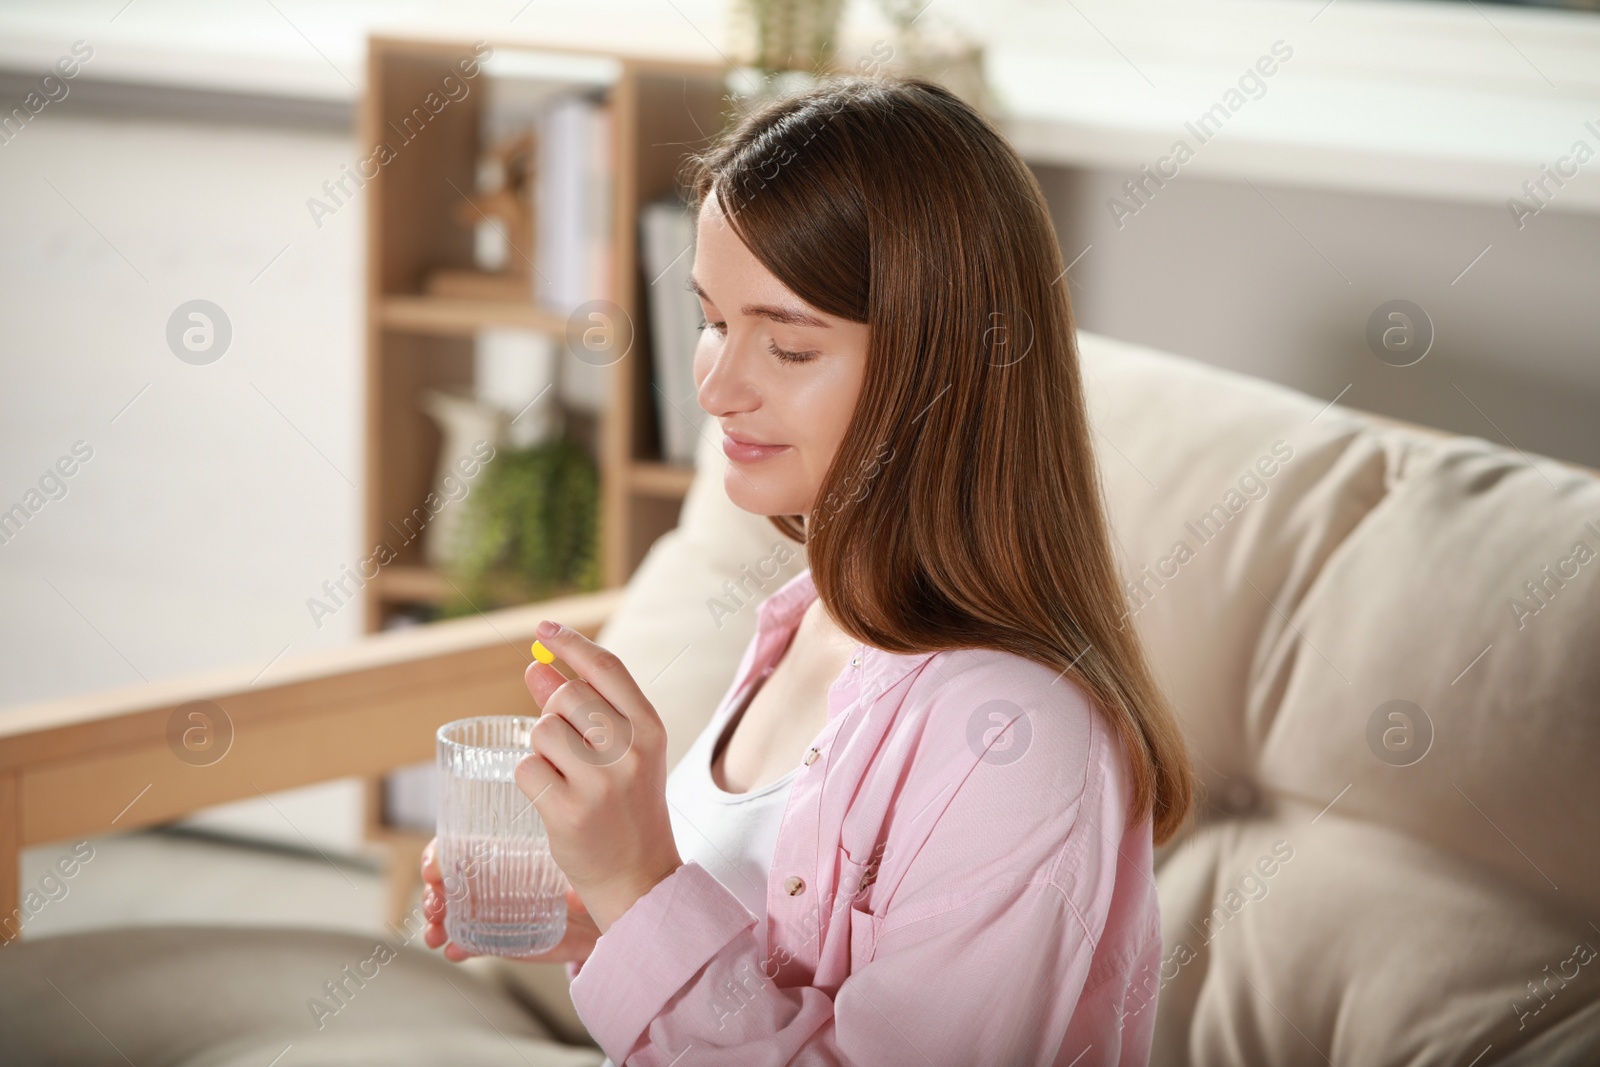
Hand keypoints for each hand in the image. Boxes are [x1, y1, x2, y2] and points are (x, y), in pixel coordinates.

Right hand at [420, 836, 599, 963]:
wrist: (594, 922)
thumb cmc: (583, 885)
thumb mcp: (580, 878)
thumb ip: (576, 887)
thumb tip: (573, 897)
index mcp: (503, 858)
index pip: (461, 849)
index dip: (440, 856)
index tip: (432, 870)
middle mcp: (491, 884)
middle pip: (448, 884)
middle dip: (433, 894)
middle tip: (434, 907)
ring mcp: (491, 914)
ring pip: (451, 916)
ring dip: (437, 925)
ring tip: (435, 936)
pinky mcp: (497, 941)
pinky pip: (470, 945)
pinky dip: (458, 949)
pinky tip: (455, 953)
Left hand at [516, 621, 683, 932]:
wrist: (639, 879)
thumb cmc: (627, 808)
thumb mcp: (621, 753)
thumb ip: (584, 709)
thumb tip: (537, 667)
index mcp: (650, 730)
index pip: (606, 668)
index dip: (571, 643)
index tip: (543, 629)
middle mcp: (630, 751)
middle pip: (566, 696)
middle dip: (551, 710)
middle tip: (563, 742)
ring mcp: (600, 783)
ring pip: (541, 732)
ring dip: (540, 749)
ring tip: (565, 778)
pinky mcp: (568, 812)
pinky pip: (526, 770)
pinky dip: (530, 780)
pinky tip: (553, 798)